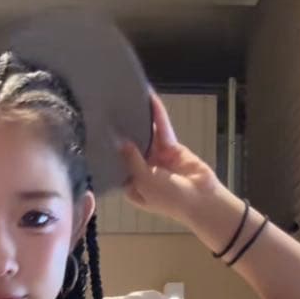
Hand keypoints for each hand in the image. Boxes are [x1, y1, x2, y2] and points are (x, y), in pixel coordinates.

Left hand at [119, 88, 222, 223]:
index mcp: (133, 186)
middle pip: (131, 148)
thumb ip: (132, 160)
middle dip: (124, 132)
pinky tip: (151, 101)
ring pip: (147, 136)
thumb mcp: (144, 181)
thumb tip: (120, 142)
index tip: (98, 133)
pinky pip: (162, 131)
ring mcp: (158, 159)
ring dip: (141, 121)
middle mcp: (143, 172)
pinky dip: (158, 117)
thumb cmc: (169, 198)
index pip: (117, 165)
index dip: (110, 151)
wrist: (201, 198)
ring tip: (129, 100)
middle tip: (109, 110)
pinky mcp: (172, 148)